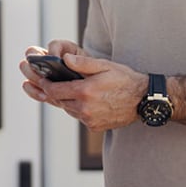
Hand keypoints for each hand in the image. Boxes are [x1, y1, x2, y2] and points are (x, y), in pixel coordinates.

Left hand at [22, 47, 146, 131]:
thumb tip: (64, 59)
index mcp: (85, 92)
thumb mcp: (104, 65)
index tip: (41, 79)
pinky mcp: (94, 127)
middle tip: (48, 84)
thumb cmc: (125, 79)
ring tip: (67, 91)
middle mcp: (85, 108)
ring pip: (68, 110)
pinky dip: (78, 109)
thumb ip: (82, 63)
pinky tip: (84, 101)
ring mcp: (89, 120)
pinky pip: (79, 117)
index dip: (45, 84)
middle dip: (53, 92)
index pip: (54, 90)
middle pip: (59, 101)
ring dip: (66, 101)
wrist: (144, 100)